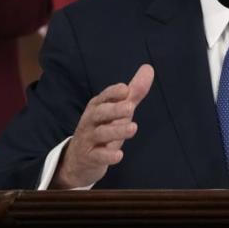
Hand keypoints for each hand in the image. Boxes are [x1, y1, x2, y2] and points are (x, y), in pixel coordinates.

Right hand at [51, 64, 154, 188]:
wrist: (80, 159)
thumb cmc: (103, 128)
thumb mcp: (118, 110)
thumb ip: (134, 92)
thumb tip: (149, 68)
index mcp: (97, 106)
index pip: (103, 97)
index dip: (113, 93)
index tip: (125, 89)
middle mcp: (90, 121)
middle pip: (99, 113)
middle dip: (114, 109)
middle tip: (130, 107)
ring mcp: (88, 139)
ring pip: (100, 134)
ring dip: (116, 131)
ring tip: (133, 128)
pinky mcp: (89, 157)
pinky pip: (97, 156)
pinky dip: (107, 156)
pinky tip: (119, 155)